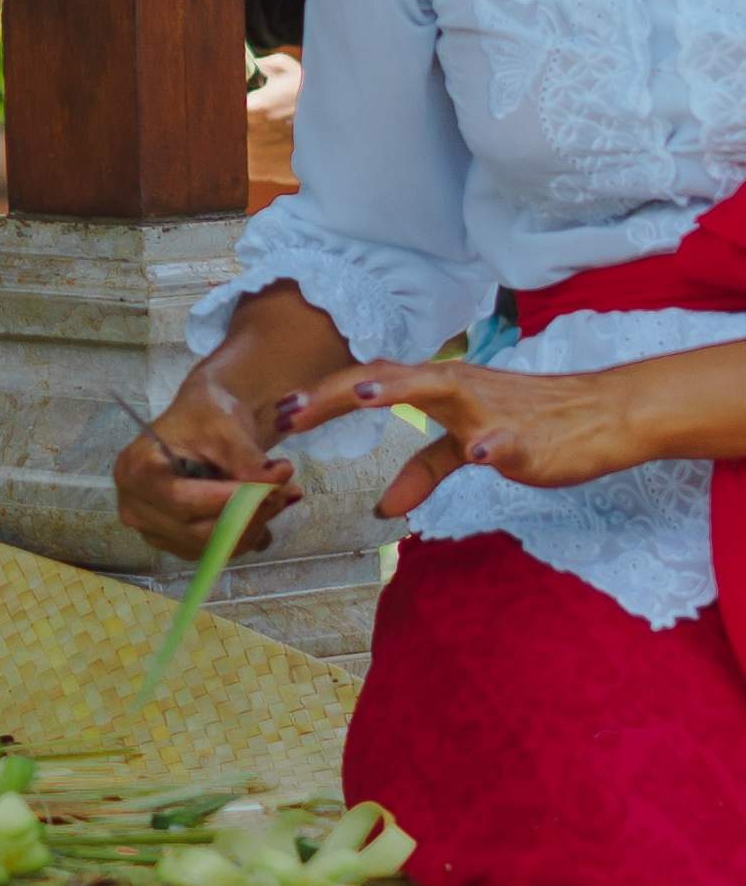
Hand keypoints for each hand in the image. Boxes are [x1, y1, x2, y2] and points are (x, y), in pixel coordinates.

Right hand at [113, 379, 305, 558]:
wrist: (202, 423)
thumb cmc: (205, 415)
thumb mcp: (226, 426)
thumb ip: (248, 458)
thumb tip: (276, 482)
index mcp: (136, 471)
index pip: (182, 500)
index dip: (228, 501)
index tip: (272, 486)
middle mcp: (135, 507)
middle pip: (195, 529)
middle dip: (248, 515)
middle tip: (286, 490)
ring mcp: (152, 529)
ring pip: (209, 545)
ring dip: (251, 527)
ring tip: (278, 496)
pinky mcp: (173, 541)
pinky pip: (214, 550)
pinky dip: (243, 535)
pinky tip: (260, 511)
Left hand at [275, 361, 639, 518]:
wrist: (607, 416)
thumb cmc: (533, 425)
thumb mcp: (466, 448)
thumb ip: (425, 469)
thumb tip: (383, 507)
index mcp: (438, 389)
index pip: (371, 385)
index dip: (325, 398)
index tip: (279, 414)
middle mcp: (457, 388)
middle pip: (389, 378)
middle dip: (338, 392)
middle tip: (290, 410)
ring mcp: (491, 410)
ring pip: (442, 390)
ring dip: (402, 389)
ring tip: (365, 396)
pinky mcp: (526, 436)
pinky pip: (505, 440)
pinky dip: (490, 445)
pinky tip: (478, 454)